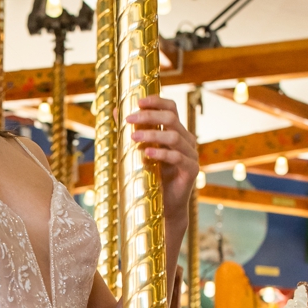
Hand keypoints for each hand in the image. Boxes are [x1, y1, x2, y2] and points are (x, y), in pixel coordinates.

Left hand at [126, 95, 198, 230]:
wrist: (164, 206)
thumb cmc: (152, 177)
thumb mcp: (139, 151)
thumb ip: (131, 131)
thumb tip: (116, 110)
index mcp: (175, 132)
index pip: (171, 108)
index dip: (156, 101)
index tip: (138, 101)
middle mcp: (186, 140)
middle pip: (171, 118)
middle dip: (149, 116)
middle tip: (129, 120)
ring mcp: (190, 155)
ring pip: (174, 136)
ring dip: (152, 134)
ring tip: (133, 138)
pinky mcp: (191, 170)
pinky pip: (178, 157)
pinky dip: (161, 153)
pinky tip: (146, 154)